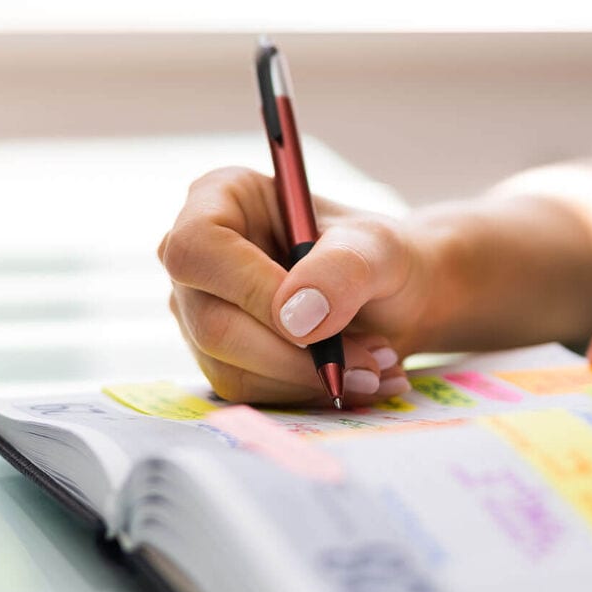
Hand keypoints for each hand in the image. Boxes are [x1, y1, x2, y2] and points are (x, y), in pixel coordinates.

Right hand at [159, 167, 435, 405]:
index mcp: (220, 198)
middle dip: (294, 355)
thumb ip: (343, 269)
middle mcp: (197, 256)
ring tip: (372, 364)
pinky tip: (350, 378)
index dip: (249, 289)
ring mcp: (199, 309)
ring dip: (308, 379)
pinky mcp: (217, 356)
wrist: (393, 298)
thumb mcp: (379, 247)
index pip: (198, 248)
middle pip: (211, 321)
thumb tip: (295, 317)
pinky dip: (304, 393)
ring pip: (229, 367)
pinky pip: (247, 392)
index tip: (313, 322)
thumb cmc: (379, 255)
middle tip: (368, 361)